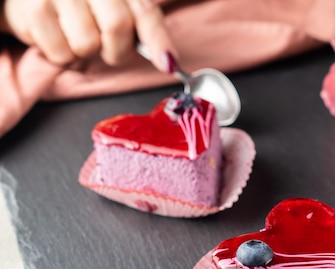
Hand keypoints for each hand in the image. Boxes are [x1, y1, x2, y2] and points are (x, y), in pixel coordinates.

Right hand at [0, 0, 174, 68]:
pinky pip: (61, 53)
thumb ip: (141, 26)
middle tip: (109, 49)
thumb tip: (168, 61)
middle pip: (118, 27)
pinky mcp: (34, 8)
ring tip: (73, 33)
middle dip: (117, 50)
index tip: (169, 65)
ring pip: (88, 44)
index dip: (159, 41)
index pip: (144, 12)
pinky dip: (61, 54)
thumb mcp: (115, 6)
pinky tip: (54, 34)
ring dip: (84, 51)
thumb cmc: (80, 5)